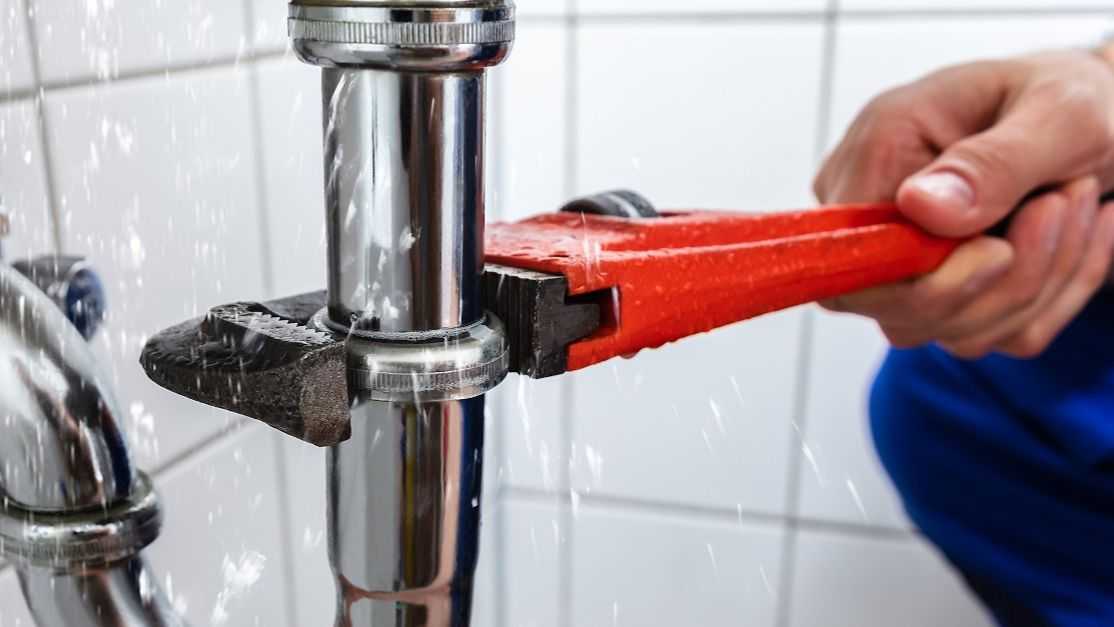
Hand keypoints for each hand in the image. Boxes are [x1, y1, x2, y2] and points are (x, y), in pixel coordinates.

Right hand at [814, 49, 1113, 358]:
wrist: (1110, 117)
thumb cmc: (1078, 99)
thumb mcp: (1060, 112)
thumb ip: (991, 162)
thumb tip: (918, 207)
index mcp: (877, 151)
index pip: (850, 258)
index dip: (923, 279)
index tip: (1000, 249)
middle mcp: (872, 212)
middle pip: (898, 310)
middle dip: (1004, 282)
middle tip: (1068, 202)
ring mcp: (901, 260)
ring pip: (951, 331)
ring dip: (1040, 284)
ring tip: (1080, 202)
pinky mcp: (940, 290)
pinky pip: (988, 335)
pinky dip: (1051, 297)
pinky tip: (1075, 236)